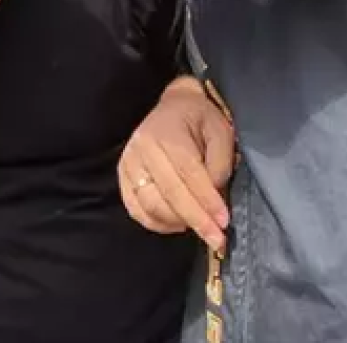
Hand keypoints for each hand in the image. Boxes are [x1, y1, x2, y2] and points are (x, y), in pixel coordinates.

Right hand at [119, 76, 234, 251]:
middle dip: (196, 220)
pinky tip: (178, 224)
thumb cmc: (200, 120)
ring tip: (200, 228)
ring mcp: (128, 163)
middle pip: (169, 193)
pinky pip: (136, 209)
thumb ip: (220, 164)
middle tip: (217, 239)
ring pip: (150, 204)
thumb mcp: (221, 132)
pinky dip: (157, 223)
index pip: (188, 174)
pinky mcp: (123, 177)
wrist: (174, 106)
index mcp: (167, 133)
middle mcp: (142, 148)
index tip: (223, 222)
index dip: (206, 200)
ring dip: (178, 223)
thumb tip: (215, 196)